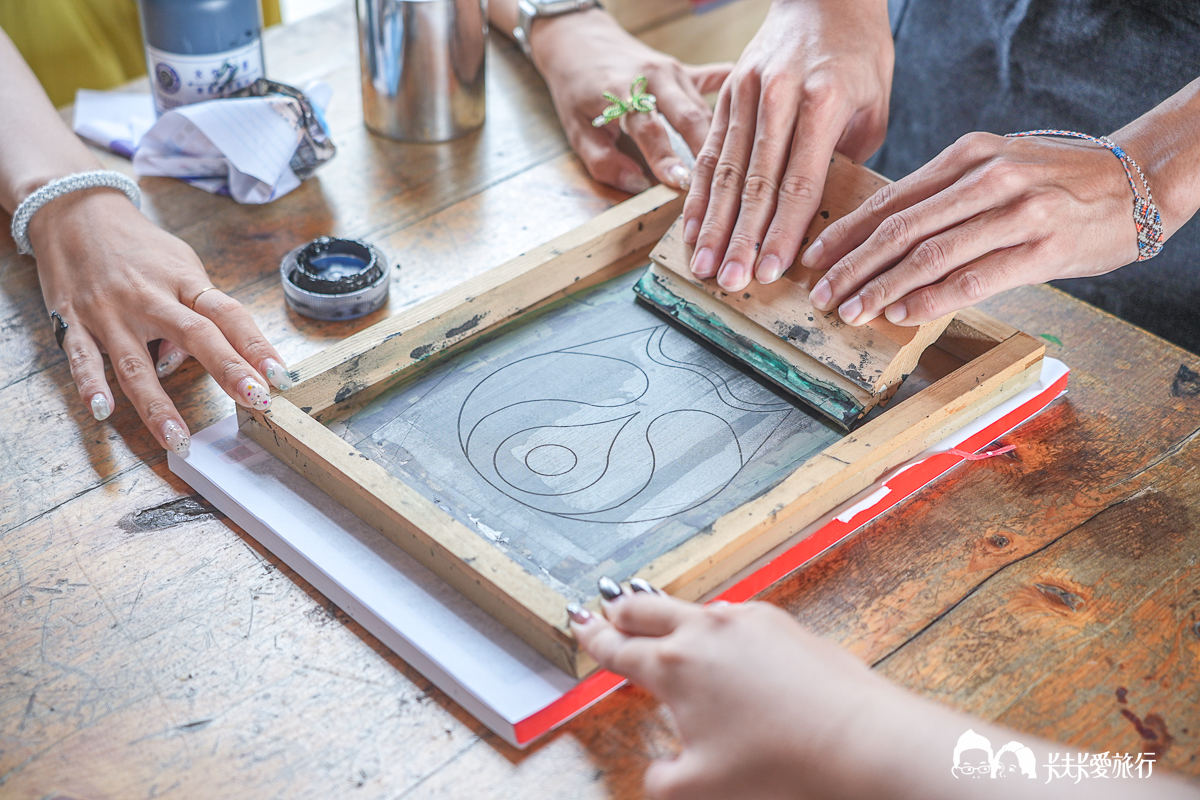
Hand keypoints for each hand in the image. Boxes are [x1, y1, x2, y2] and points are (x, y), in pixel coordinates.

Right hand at [30, 188, 289, 453]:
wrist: (74, 211)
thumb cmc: (139, 246)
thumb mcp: (180, 264)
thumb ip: (196, 308)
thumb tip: (199, 358)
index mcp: (184, 282)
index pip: (229, 315)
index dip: (257, 346)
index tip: (280, 376)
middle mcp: (150, 298)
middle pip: (195, 336)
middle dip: (228, 371)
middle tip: (256, 402)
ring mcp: (110, 313)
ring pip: (136, 364)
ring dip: (157, 405)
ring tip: (179, 439)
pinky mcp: (73, 322)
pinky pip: (83, 359)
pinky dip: (90, 385)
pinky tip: (103, 411)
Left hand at [530, 7, 729, 193]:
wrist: (578, 40)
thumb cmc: (576, 87)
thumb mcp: (576, 129)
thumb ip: (603, 161)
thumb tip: (637, 186)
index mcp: (623, 93)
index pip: (649, 131)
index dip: (666, 159)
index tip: (682, 183)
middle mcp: (653, 78)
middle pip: (688, 116)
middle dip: (707, 151)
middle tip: (723, 182)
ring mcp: (672, 71)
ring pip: (704, 107)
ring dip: (722, 136)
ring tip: (741, 166)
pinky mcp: (682, 69)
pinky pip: (711, 80)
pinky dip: (730, 91)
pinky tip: (755, 102)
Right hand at [574, 590, 901, 799]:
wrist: (857, 739)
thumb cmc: (778, 764)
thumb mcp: (700, 786)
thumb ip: (662, 780)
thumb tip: (657, 773)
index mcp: (673, 665)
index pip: (618, 648)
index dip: (594, 640)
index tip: (581, 628)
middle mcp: (704, 630)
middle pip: (646, 608)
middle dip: (622, 611)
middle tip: (609, 612)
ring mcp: (745, 620)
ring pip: (692, 609)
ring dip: (672, 616)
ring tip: (667, 628)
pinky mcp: (781, 621)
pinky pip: (733, 617)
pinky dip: (716, 626)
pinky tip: (726, 646)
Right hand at [683, 0, 892, 292]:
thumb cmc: (858, 54)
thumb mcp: (873, 104)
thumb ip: (846, 158)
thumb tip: (826, 213)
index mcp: (823, 99)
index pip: (799, 182)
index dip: (784, 232)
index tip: (772, 270)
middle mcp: (779, 94)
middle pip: (755, 182)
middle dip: (741, 239)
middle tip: (730, 282)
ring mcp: (747, 91)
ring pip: (725, 170)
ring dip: (712, 224)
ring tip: (704, 265)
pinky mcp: (727, 92)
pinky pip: (708, 150)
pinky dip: (697, 193)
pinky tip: (690, 227)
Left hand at [801, 132, 1141, 326]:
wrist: (1140, 179)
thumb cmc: (1058, 182)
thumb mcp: (996, 169)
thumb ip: (944, 198)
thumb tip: (882, 240)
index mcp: (967, 156)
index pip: (890, 200)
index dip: (845, 233)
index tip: (813, 259)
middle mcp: (987, 178)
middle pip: (900, 229)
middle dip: (851, 267)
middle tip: (821, 296)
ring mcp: (1016, 212)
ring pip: (930, 256)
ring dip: (882, 289)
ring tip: (851, 311)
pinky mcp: (1043, 247)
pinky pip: (973, 278)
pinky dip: (931, 300)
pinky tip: (902, 315)